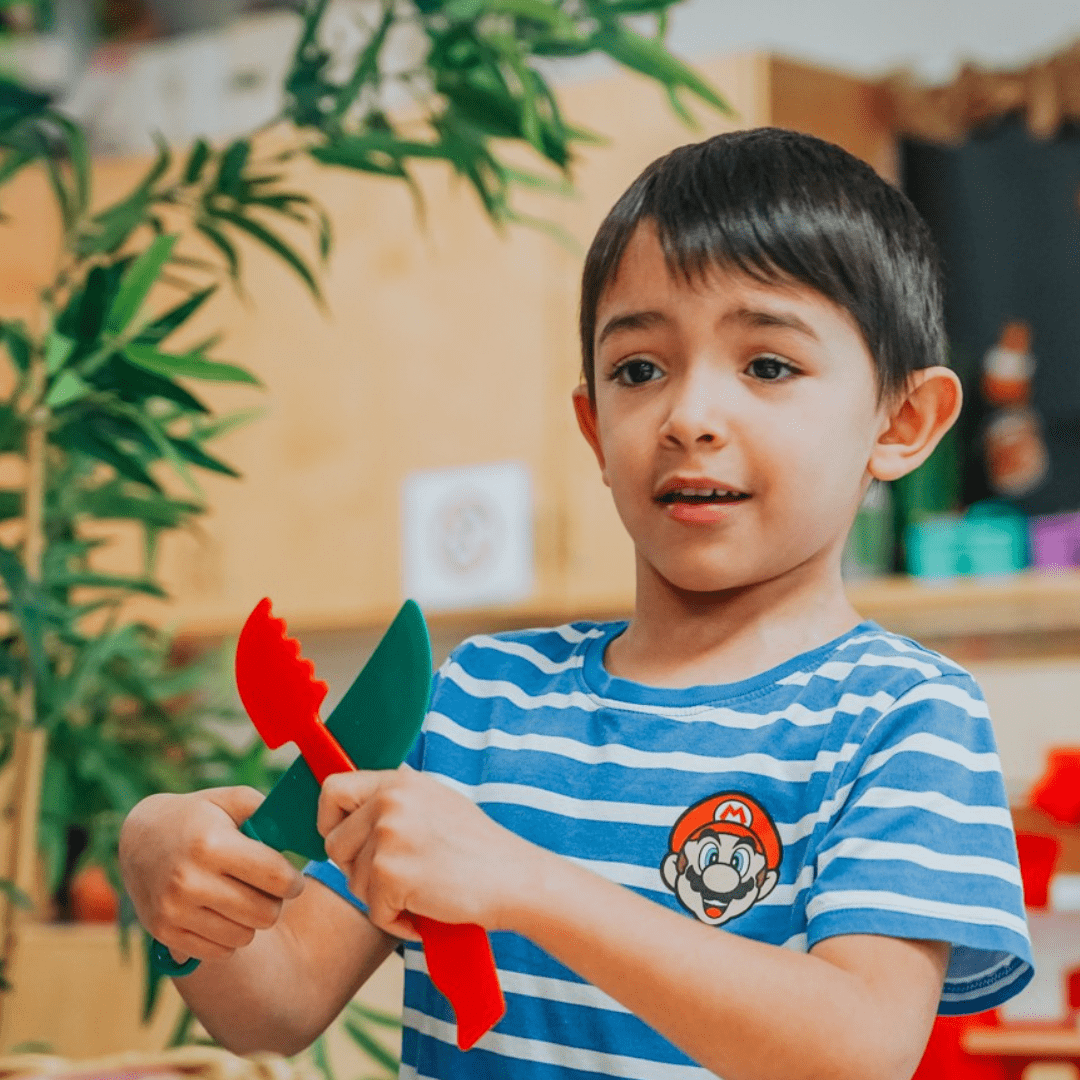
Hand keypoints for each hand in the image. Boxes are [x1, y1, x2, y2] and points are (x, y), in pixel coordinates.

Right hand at [119, 787, 304, 964]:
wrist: (139, 837)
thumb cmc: (198, 816)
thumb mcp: (230, 800)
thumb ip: (267, 812)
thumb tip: (301, 834)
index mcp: (212, 845)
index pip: (276, 878)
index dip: (294, 881)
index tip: (293, 879)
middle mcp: (190, 881)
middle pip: (264, 913)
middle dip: (275, 902)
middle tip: (269, 890)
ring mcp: (174, 911)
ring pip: (244, 936)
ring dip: (251, 920)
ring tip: (242, 898)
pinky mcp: (164, 933)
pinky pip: (220, 952)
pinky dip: (229, 936)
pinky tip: (221, 913)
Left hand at [317, 766, 530, 939]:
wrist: (514, 877)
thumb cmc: (477, 848)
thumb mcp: (434, 802)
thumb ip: (393, 802)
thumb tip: (349, 813)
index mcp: (398, 782)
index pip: (332, 790)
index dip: (329, 820)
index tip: (346, 842)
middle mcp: (389, 802)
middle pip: (334, 844)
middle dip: (355, 869)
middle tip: (392, 878)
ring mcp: (389, 836)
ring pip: (353, 881)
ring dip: (381, 898)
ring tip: (420, 892)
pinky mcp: (391, 874)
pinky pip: (373, 911)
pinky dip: (396, 921)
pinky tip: (425, 911)